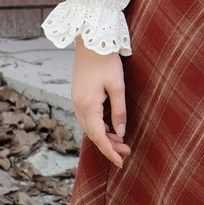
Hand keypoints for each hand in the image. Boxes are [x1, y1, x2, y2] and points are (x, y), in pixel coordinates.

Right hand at [72, 39, 130, 167]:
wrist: (90, 41)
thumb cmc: (106, 61)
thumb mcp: (118, 86)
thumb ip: (119, 111)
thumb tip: (120, 133)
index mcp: (88, 106)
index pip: (99, 136)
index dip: (110, 151)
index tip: (121, 163)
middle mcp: (78, 106)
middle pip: (93, 134)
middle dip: (109, 146)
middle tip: (127, 152)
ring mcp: (76, 101)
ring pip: (89, 127)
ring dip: (104, 136)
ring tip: (122, 142)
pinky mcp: (78, 96)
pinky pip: (87, 118)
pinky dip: (99, 127)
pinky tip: (110, 128)